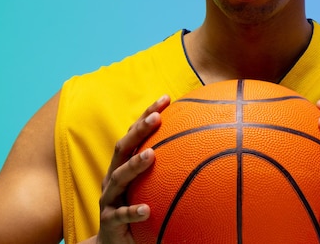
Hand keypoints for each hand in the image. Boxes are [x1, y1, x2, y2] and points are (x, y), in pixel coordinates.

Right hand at [95, 95, 170, 243]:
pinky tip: (147, 210)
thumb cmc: (139, 210)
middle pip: (122, 147)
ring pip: (118, 177)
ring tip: (151, 155)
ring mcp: (108, 199)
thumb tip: (210, 151)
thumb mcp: (153, 188)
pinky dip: (132, 211)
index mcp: (123, 166)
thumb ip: (170, 170)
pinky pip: (120, 215)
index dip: (147, 114)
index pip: (134, 134)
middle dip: (138, 130)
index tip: (166, 97)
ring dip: (134, 164)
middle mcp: (113, 178)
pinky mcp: (109, 222)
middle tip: (157, 118)